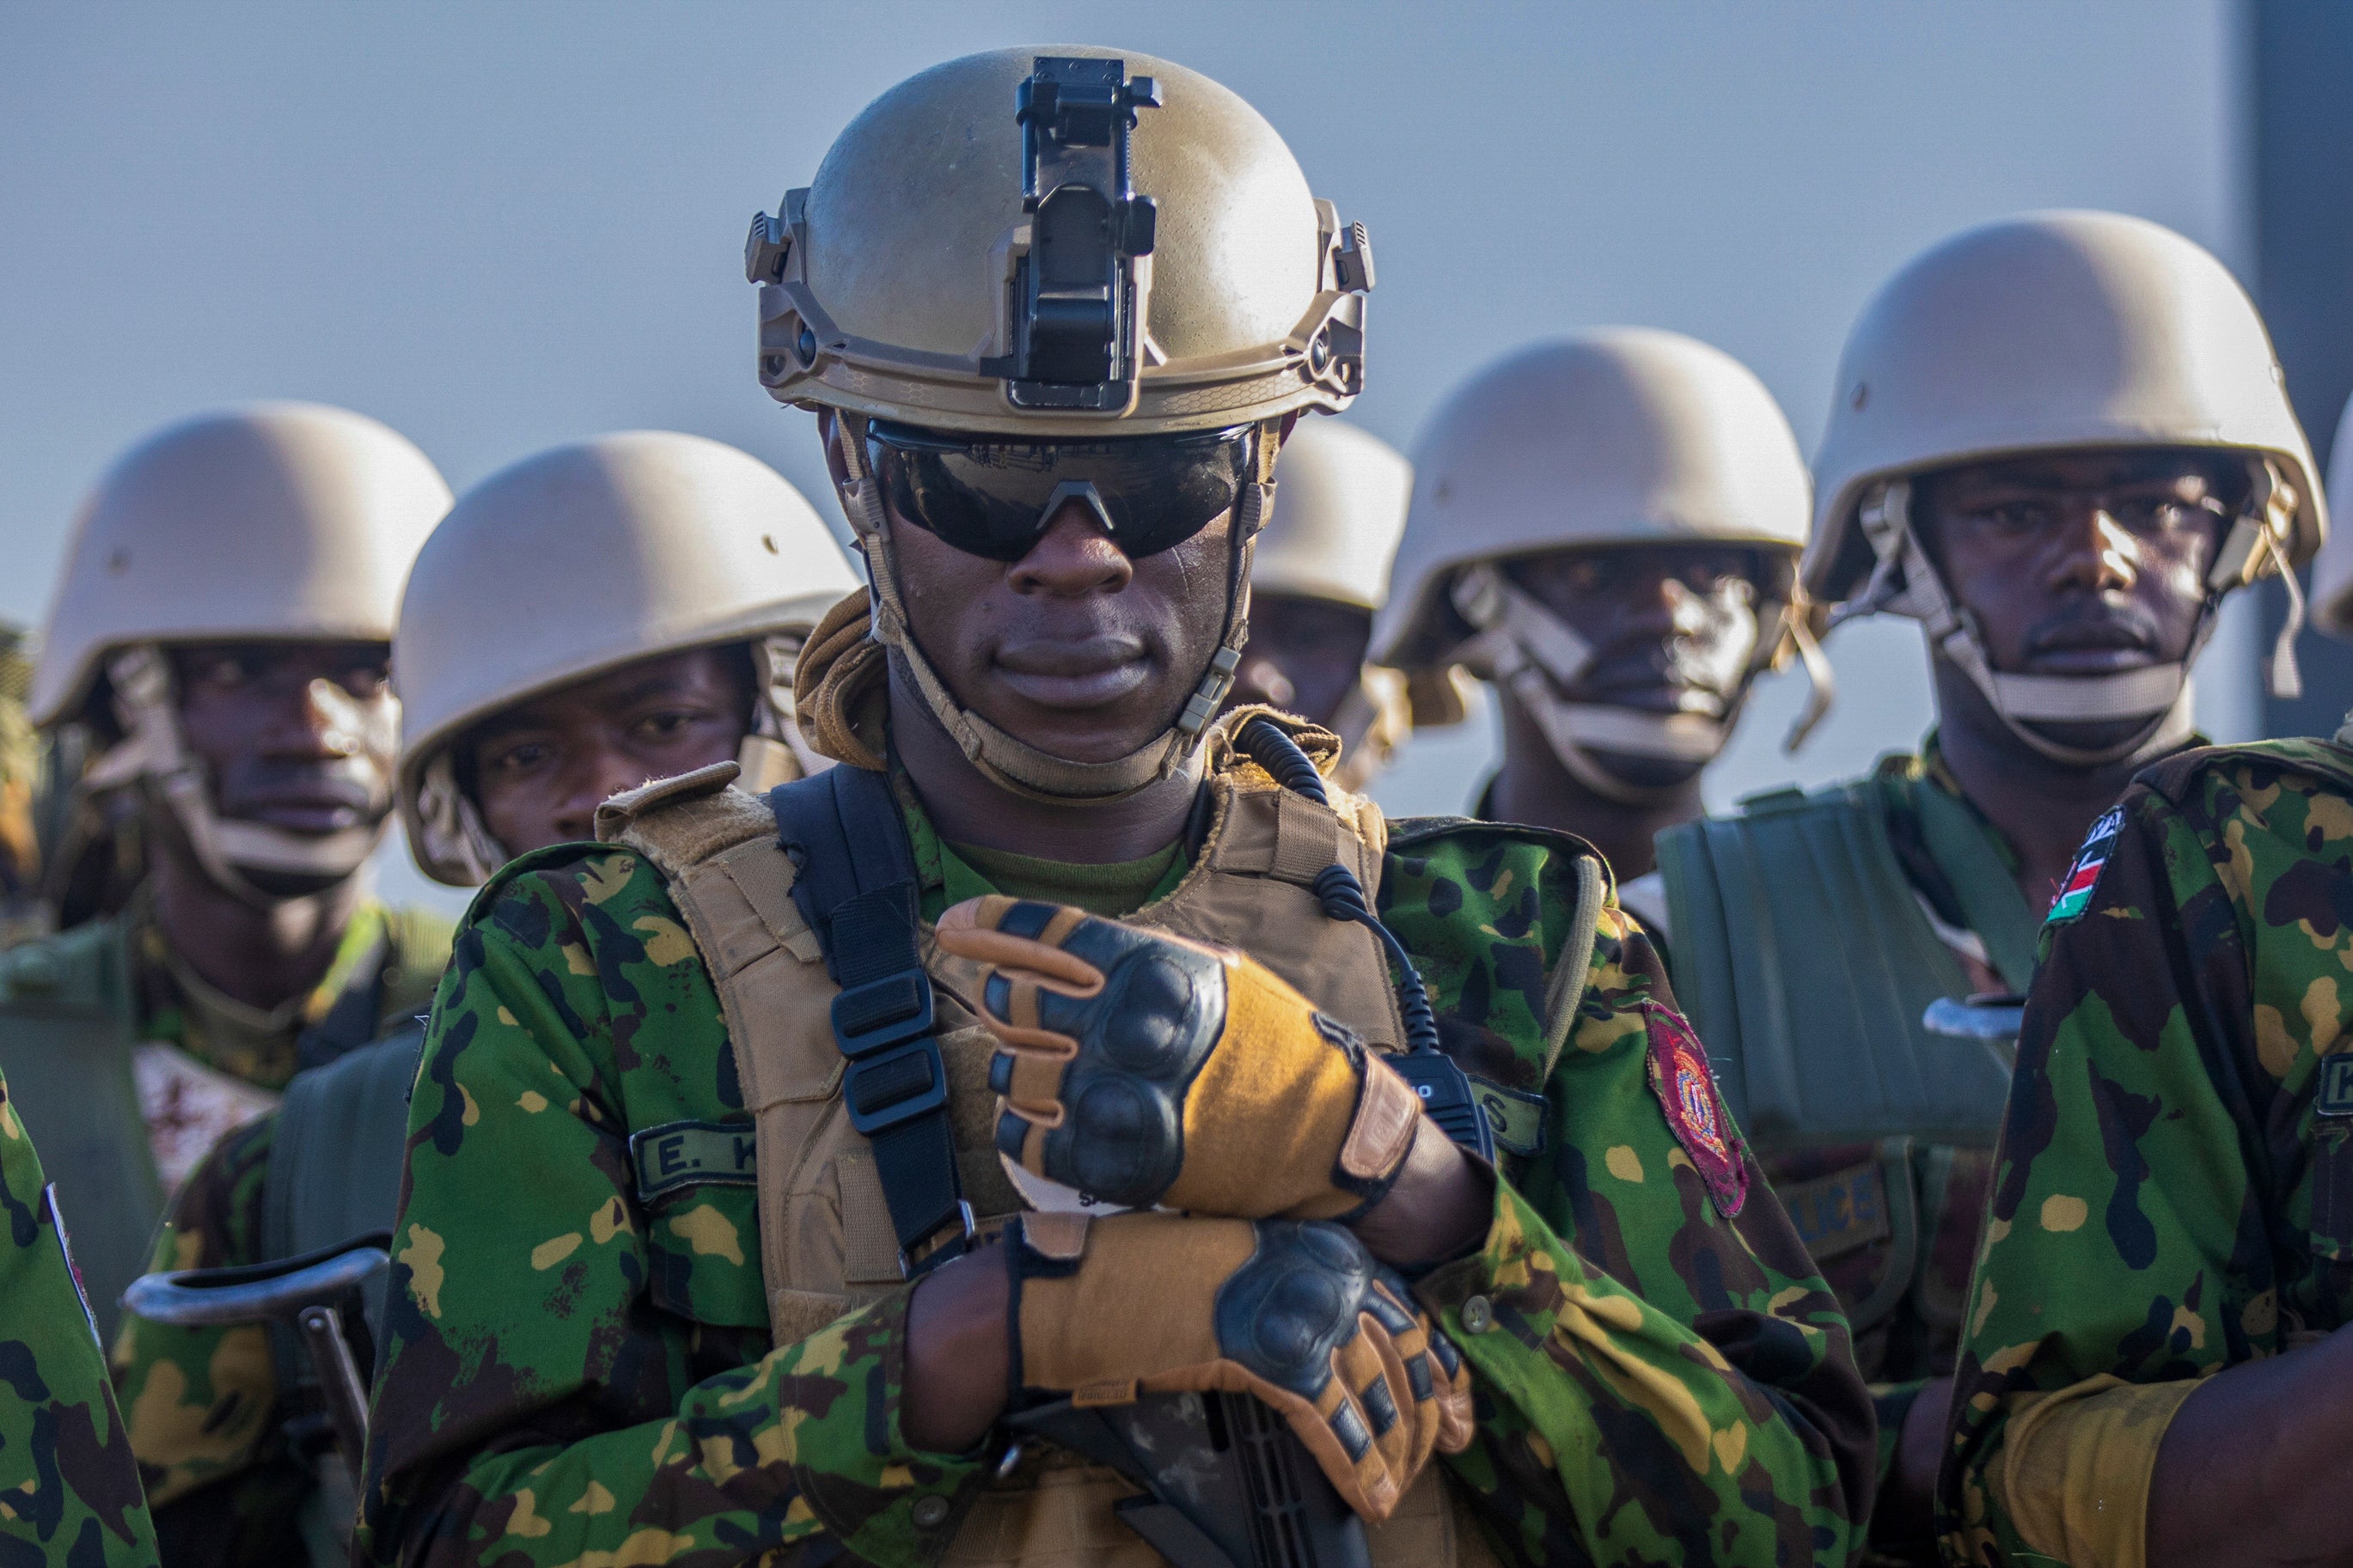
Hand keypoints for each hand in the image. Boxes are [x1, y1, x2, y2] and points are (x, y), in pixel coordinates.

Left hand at [934, 896, 1421, 1218]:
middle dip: (1001, 997)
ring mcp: (1112, 1098)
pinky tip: (1042, 1116)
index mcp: (1153, 971)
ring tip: (1044, 1067)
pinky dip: (1021, 1125)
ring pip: (1007, 1069)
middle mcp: (1124, 1030)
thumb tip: (1051, 949)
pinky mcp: (1105, 1163)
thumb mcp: (1216, 975)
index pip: (1041, 933)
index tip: (953, 929)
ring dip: (1015, 1065)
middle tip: (1011, 1005)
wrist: (1322, 1137)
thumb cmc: (1272, 1048)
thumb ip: (1136, 959)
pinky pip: (1021, 1136)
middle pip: (1008, 997)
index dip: (986, 925)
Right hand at [1005, 1210, 1473, 1520]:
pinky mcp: (1262, 1355)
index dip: (1437, 1363)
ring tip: (1399, 1487)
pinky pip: (1329, 1420)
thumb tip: (1325, 1346)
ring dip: (1393, 1449)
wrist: (1079, 1287)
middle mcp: (1316, 1271)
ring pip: (1372, 1392)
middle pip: (1399, 1353)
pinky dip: (1355, 1464)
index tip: (1456, 1401)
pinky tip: (1370, 1495)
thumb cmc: (1140, 1277)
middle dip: (1427, 1410)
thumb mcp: (1232, 1270)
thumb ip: (1286, 1294)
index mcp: (1315, 1246)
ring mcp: (1292, 1310)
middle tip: (1447, 1450)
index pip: (1402, 1310)